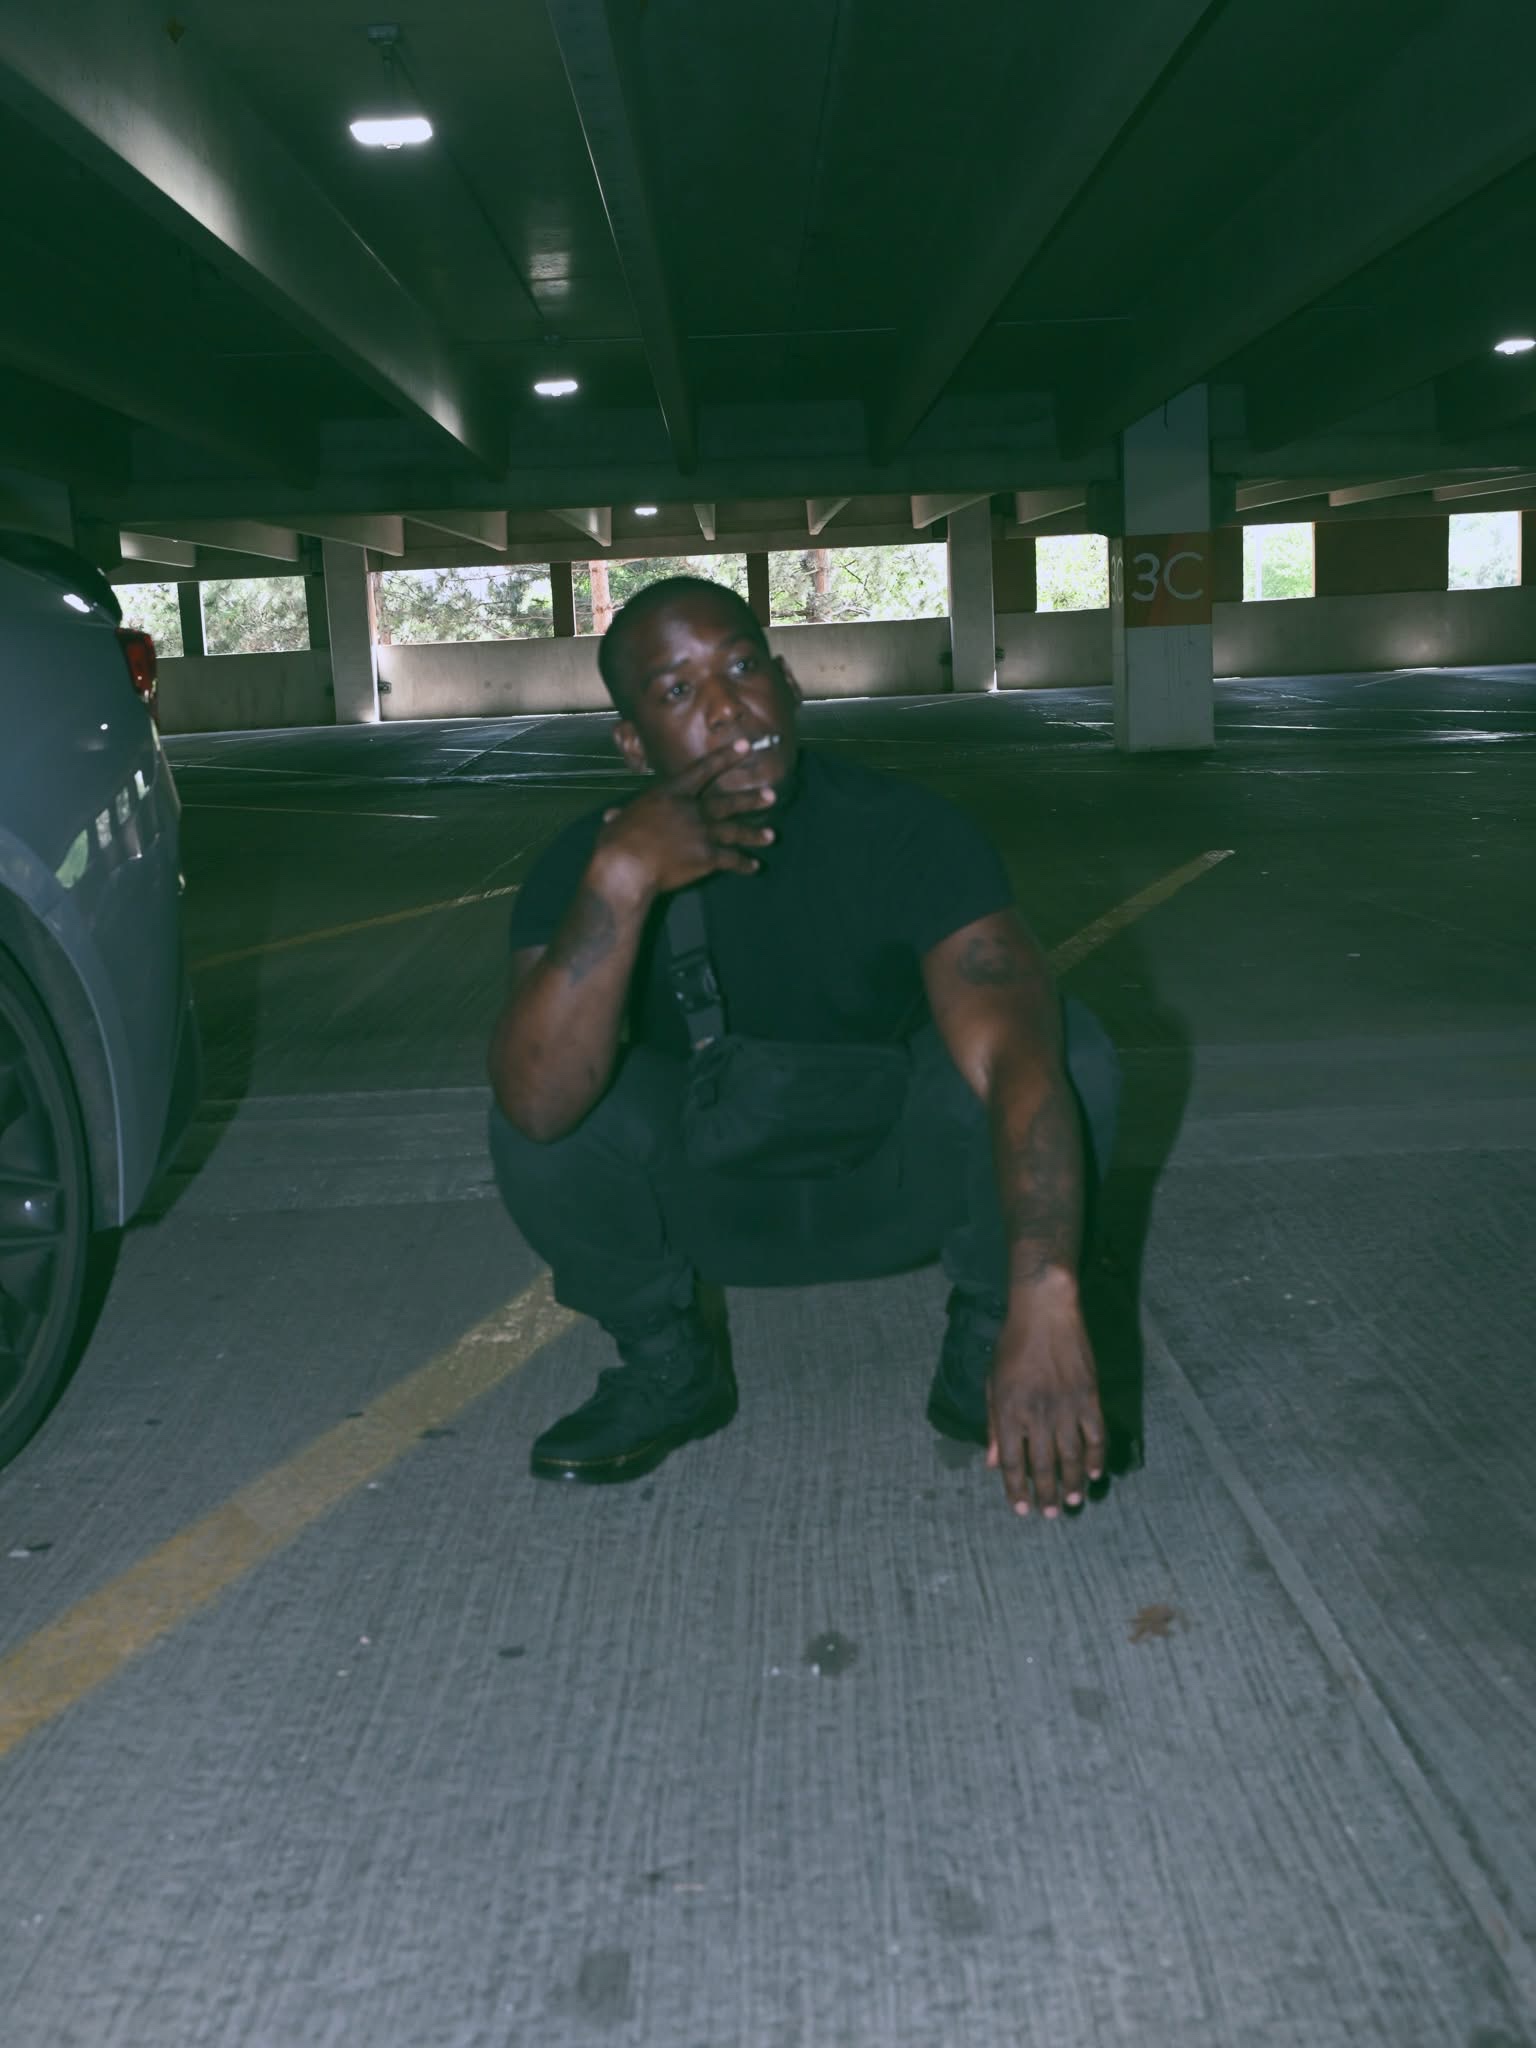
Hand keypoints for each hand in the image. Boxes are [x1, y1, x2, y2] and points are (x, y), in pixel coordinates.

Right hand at [596, 736, 777, 896]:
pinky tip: (755, 866)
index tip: (746, 746)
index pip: (702, 770)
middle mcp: (690, 808)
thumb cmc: (615, 843)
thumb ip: (622, 815)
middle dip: (751, 799)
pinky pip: (731, 859)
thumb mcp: (618, 820)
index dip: (726, 757)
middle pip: (727, 802)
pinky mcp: (706, 856)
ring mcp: (701, 832)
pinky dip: (744, 863)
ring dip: (754, 833)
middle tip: (771, 795)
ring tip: (772, 835)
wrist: (626, 866)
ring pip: (735, 831)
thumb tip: (613, 816)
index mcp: (670, 793)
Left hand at [985, 1290, 1105, 1518]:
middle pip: (1043, 1466)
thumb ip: (994, 1425)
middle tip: (1051, 1513)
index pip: (1012, 1463)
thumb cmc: (1012, 1345)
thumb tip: (992, 1463)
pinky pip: (1095, 1436)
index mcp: (1009, 1412)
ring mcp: (1066, 1408)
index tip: (1021, 1509)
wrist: (1044, 1312)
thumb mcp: (992, 1383)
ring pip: (1072, 1457)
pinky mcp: (1089, 1398)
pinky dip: (1096, 1457)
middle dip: (1046, 1494)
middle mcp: (1037, 1416)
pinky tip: (1094, 1472)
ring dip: (1073, 1483)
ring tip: (1073, 1501)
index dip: (1016, 1490)